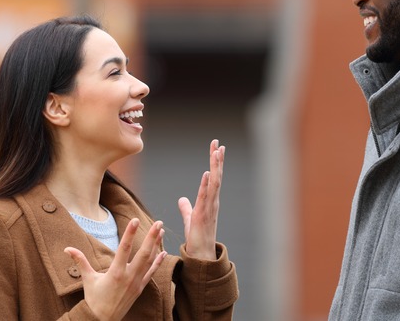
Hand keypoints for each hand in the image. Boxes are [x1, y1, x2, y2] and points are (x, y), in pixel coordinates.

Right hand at [64, 219, 165, 320]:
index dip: (130, 233)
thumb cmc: (94, 299)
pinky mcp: (140, 288)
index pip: (124, 248)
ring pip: (150, 261)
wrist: (102, 320)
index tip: (135, 220)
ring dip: (156, 245)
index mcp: (115, 273)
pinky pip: (151, 273)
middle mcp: (129, 276)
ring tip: (161, 231)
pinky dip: (158, 262)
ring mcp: (136, 282)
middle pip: (143, 253)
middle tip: (158, 223)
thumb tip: (67, 249)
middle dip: (151, 237)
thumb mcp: (87, 279)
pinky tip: (164, 252)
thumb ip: (80, 261)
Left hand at [178, 139, 224, 259]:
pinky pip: (206, 196)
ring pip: (215, 182)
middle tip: (217, 143)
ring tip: (217, 151)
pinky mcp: (204, 214)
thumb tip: (182, 199)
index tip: (216, 147)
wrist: (200, 256)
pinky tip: (208, 172)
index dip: (215, 162)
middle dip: (217, 159)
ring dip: (216, 167)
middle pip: (216, 175)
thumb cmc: (197, 238)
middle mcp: (212, 201)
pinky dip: (207, 184)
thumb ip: (186, 208)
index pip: (213, 177)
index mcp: (209, 201)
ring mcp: (210, 207)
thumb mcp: (190, 219)